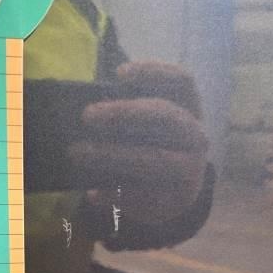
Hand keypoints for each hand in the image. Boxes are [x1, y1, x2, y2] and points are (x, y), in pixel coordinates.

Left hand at [68, 62, 207, 225]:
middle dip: (125, 112)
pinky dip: (115, 194)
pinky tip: (92, 193)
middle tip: (86, 115)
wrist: (173, 197)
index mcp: (190, 110)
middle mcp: (196, 137)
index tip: (119, 74)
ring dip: (112, 155)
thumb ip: (127, 117)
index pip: (182, 81)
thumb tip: (90, 114)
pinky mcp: (177, 200)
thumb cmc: (151, 150)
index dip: (154, 72)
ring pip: (153, 159)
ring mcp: (191, 170)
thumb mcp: (146, 129)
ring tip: (77, 154)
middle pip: (165, 115)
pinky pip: (144, 196)